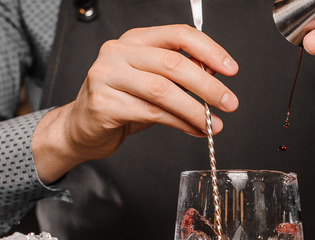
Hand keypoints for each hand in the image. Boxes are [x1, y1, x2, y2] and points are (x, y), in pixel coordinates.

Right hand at [32, 24, 238, 182]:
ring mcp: (107, 76)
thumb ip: (182, 75)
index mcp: (135, 40)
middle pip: (173, 63)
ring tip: (213, 124)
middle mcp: (118, 52)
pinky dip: (179, 124)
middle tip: (229, 102)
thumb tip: (217, 74)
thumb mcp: (155, 83)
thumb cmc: (122, 103)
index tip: (231, 69)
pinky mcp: (104, 104)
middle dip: (207, 85)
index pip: (178, 35)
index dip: (209, 50)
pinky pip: (151, 114)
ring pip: (163, 91)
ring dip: (195, 110)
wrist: (82, 128)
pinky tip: (194, 130)